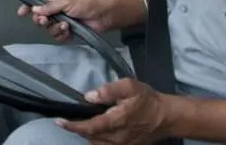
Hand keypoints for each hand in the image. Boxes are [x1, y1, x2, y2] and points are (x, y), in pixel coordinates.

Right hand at [17, 0, 113, 41]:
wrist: (103, 17)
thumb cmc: (86, 5)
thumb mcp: (67, 3)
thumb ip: (50, 7)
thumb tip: (34, 9)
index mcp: (54, 0)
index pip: (36, 3)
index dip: (28, 7)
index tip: (21, 13)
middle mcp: (55, 11)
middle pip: (40, 19)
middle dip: (42, 22)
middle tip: (47, 21)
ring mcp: (61, 22)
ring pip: (49, 30)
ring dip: (56, 29)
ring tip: (66, 26)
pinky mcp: (68, 32)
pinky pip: (58, 37)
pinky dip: (63, 36)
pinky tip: (70, 33)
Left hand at [56, 78, 172, 144]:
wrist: (166, 116)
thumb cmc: (147, 99)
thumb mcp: (129, 86)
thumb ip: (108, 90)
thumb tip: (89, 96)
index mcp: (116, 121)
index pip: (89, 127)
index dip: (72, 126)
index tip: (59, 121)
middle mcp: (117, 138)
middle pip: (90, 137)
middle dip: (78, 129)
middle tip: (68, 119)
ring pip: (97, 144)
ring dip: (87, 135)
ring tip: (80, 124)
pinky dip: (97, 140)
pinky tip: (95, 131)